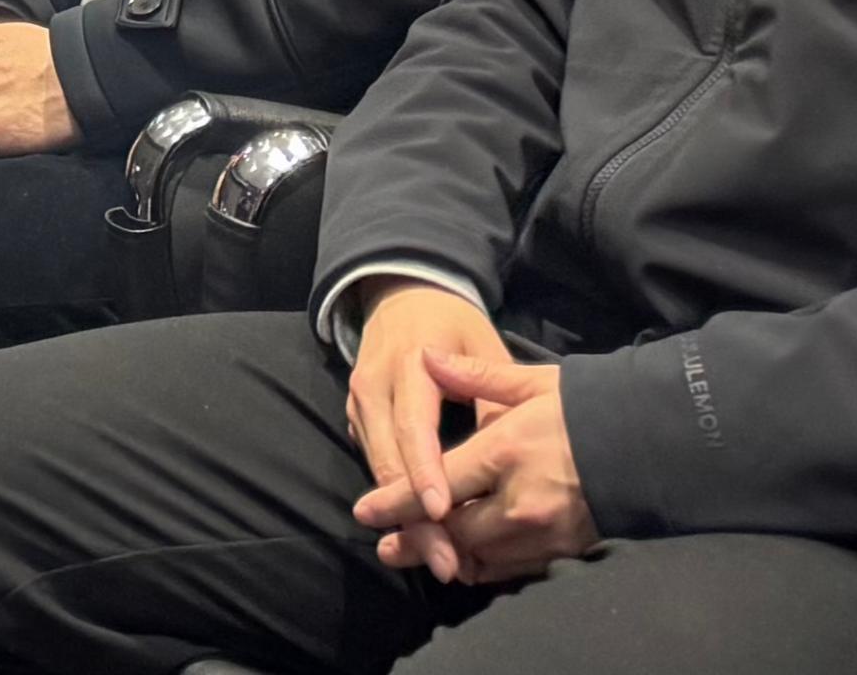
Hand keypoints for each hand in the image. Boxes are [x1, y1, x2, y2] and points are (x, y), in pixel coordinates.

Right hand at [339, 279, 522, 582]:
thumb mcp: (483, 346)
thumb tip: (499, 451)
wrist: (402, 295)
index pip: (413, 426)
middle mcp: (373, 387)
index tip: (439, 511)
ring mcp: (359, 405)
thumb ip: (490, 394)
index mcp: (407, 365)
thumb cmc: (454, 324)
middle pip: (389, 461)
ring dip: (405, 520)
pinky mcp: (356, 419)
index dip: (425, 471)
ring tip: (439, 560)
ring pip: (377, 470)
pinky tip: (423, 535)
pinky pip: (375, 463)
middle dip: (416, 517)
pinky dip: (397, 502)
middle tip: (447, 562)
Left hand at [353, 341, 586, 583]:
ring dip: (449, 556)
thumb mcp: (534, 383)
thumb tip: (426, 356)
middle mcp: (521, 500)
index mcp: (507, 452)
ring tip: (420, 556)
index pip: (437, 485)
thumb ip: (474, 376)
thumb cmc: (590, 407)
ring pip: (481, 556)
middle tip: (387, 546)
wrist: (659, 445)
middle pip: (453, 530)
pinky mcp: (566, 551)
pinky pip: (513, 568)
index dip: (396, 502)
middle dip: (417, 539)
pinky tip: (469, 559)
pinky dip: (487, 565)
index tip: (366, 513)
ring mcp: (545, 532)